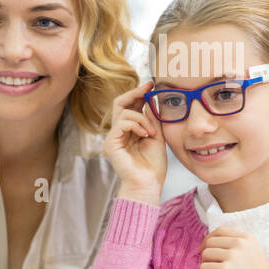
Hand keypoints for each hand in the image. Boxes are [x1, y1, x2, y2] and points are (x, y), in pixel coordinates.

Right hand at [104, 81, 166, 200]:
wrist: (148, 184)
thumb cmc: (153, 165)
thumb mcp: (157, 136)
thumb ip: (153, 119)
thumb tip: (151, 100)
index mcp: (129, 130)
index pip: (129, 105)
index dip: (138, 93)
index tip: (151, 84)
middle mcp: (118, 132)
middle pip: (120, 103)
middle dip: (134, 93)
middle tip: (148, 87)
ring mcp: (113, 138)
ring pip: (124, 113)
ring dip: (142, 118)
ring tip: (152, 131)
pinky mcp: (111, 144)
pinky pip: (121, 124)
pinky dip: (136, 125)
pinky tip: (146, 134)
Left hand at [199, 227, 268, 268]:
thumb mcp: (253, 256)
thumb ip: (237, 247)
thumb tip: (210, 242)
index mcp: (248, 239)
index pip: (220, 230)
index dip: (209, 239)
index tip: (205, 250)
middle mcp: (240, 244)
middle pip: (209, 242)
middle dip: (207, 256)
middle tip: (214, 268)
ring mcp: (233, 256)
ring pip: (205, 254)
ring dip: (206, 266)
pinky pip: (203, 268)